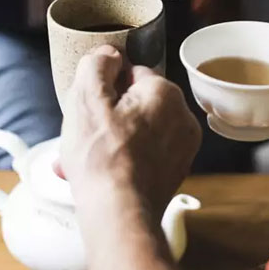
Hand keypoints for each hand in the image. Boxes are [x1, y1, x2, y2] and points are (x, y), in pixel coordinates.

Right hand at [60, 45, 200, 217]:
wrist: (119, 215)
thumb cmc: (102, 158)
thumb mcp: (87, 98)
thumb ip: (97, 64)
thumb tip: (108, 54)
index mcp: (165, 92)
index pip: (132, 73)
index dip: (107, 87)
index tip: (92, 104)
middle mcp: (182, 116)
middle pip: (136, 102)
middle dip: (109, 114)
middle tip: (86, 132)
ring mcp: (182, 146)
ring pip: (140, 127)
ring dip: (114, 136)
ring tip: (88, 155)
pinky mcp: (176, 170)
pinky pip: (148, 151)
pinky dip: (127, 156)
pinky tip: (103, 169)